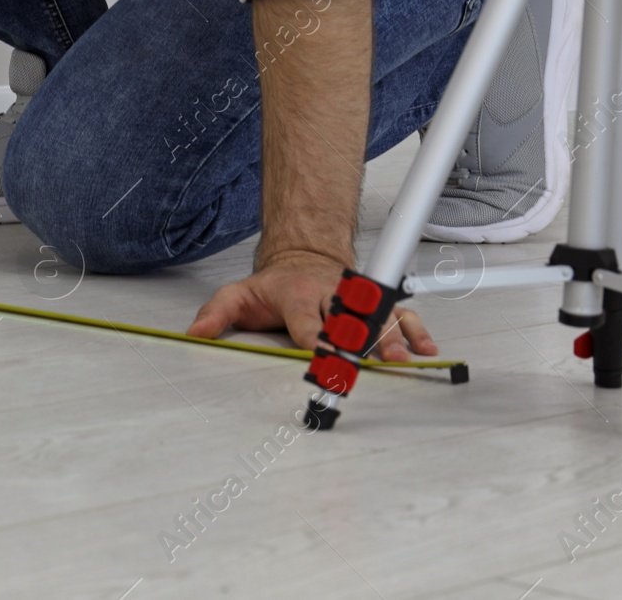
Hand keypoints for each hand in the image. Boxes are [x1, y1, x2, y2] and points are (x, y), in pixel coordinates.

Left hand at [185, 253, 436, 362]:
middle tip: (374, 360)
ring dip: (392, 338)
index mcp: (296, 295)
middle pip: (349, 319)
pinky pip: (399, 315)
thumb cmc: (270, 287)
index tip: (324, 354)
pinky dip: (415, 330)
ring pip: (378, 317)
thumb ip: (216, 314)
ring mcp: (355, 300)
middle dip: (361, 339)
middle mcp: (330, 295)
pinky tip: (426, 349)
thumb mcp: (236, 295)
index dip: (316, 337)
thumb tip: (195, 334)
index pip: (307, 320)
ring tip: (404, 358)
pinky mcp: (374, 304)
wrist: (301, 259)